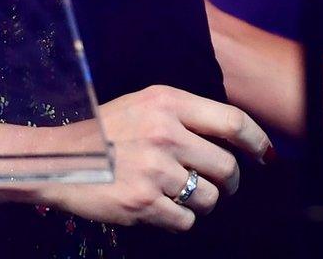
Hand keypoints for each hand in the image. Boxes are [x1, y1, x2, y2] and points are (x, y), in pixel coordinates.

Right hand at [2, 85, 272, 232]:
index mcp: (169, 103)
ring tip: (183, 196)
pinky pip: (185, 219)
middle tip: (220, 185)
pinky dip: (180, 219)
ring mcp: (154, 170)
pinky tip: (163, 208)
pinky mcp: (142, 202)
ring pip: (208, 197)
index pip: (233, 122)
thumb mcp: (145, 104)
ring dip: (203, 202)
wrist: (57, 160)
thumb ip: (185, 115)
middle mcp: (165, 134)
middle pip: (226, 166)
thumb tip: (232, 137)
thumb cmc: (105, 131)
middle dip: (228, 182)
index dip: (258, 142)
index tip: (266, 156)